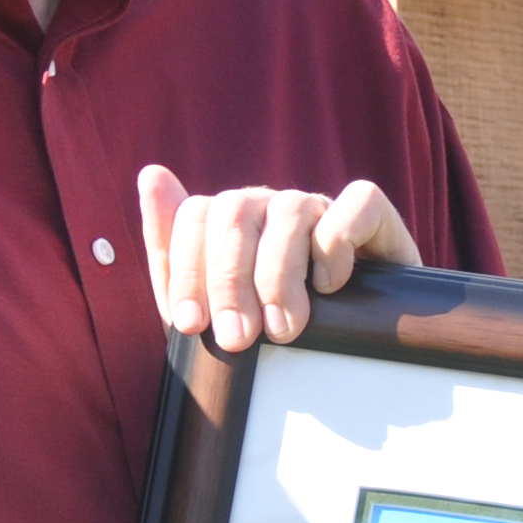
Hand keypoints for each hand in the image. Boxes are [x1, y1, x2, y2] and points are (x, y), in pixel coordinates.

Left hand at [136, 168, 415, 354]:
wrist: (357, 349)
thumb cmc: (276, 330)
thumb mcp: (216, 310)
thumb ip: (175, 255)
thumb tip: (151, 174)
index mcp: (231, 223)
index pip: (194, 215)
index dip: (187, 270)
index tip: (192, 326)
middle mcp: (272, 207)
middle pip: (234, 210)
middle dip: (229, 281)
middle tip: (238, 339)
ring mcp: (321, 207)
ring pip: (290, 211)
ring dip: (279, 276)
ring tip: (285, 330)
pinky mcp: (372, 215)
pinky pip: (354, 205)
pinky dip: (337, 246)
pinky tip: (331, 287)